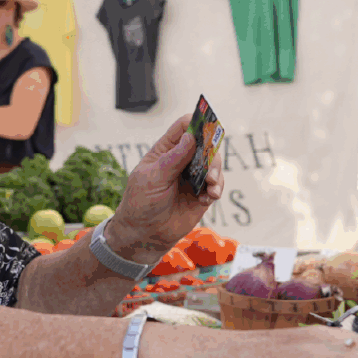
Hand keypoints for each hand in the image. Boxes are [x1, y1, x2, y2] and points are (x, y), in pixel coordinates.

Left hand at [106, 115, 222, 257]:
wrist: (144, 234)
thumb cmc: (141, 202)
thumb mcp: (153, 178)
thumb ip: (173, 159)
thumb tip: (190, 137)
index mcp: (165, 151)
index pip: (183, 128)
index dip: (195, 123)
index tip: (206, 126)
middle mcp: (181, 161)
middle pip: (204, 144)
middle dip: (210, 150)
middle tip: (210, 161)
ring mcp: (192, 178)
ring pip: (213, 165)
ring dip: (215, 172)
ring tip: (210, 185)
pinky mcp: (201, 195)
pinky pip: (216, 186)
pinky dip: (216, 189)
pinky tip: (208, 197)